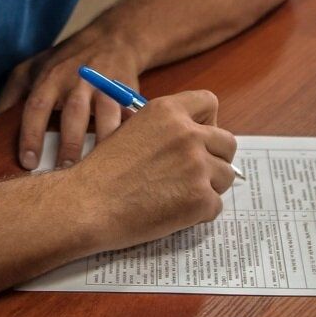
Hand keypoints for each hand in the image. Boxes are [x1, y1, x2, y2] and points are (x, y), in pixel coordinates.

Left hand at [0, 28, 143, 169]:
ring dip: (103, 140)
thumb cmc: (67, 60)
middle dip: (69, 143)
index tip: (29, 163)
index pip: (36, 107)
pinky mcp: (129, 90)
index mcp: (50, 77)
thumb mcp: (33, 66)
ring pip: (107, 113)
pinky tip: (129, 150)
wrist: (113, 38)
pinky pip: (132, 113)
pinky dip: (131, 131)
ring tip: (99, 166)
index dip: (31, 135)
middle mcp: (78, 80)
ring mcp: (106, 84)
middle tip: (65, 171)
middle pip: (74, 113)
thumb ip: (12, 92)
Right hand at [68, 90, 236, 251]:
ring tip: (178, 194)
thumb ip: (165, 127)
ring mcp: (197, 166)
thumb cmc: (104, 171)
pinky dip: (199, 213)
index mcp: (169, 110)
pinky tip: (173, 211)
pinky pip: (216, 205)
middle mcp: (188, 133)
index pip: (209, 103)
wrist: (87, 204)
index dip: (207, 123)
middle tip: (192, 173)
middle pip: (228, 143)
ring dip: (208, 187)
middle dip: (215, 159)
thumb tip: (196, 136)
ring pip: (226, 176)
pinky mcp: (200, 198)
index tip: (197, 139)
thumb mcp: (132, 128)